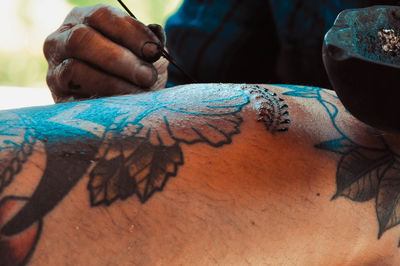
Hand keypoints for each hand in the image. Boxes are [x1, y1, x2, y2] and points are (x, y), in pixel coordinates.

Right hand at [44, 4, 168, 102]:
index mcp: (83, 19)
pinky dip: (102, 103)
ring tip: (140, 94)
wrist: (116, 103)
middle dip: (120, 59)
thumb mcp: (141, 52)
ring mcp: (55, 70)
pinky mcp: (58, 99)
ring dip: (113, 83)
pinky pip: (74, 99)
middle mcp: (61, 40)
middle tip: (147, 76)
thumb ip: (149, 43)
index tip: (154, 51)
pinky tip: (123, 107)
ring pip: (75, 70)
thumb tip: (156, 37)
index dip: (130, 32)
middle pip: (83, 39)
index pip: (102, 16)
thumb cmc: (131, 70)